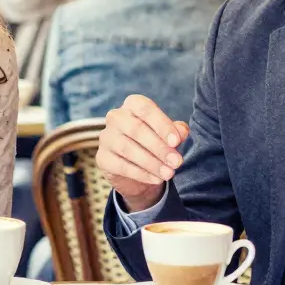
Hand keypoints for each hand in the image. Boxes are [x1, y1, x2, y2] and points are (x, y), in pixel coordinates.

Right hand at [96, 94, 189, 212]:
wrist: (136, 171)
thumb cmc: (154, 144)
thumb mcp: (168, 136)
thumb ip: (176, 132)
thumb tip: (181, 132)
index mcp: (132, 105)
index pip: (145, 109)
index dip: (162, 125)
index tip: (176, 142)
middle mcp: (115, 117)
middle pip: (136, 129)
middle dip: (159, 147)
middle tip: (176, 162)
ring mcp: (106, 138)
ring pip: (128, 149)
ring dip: (152, 163)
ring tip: (169, 173)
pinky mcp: (102, 158)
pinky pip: (121, 166)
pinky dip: (141, 174)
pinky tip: (156, 179)